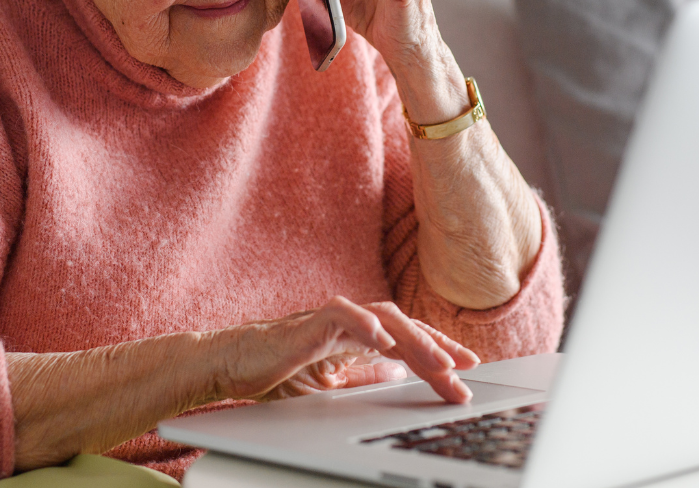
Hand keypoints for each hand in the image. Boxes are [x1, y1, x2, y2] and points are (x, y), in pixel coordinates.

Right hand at [209, 296, 478, 403]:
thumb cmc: (273, 371)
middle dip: (438, 349)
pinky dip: (364, 325)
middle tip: (466, 372)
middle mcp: (350, 323)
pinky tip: (384, 341)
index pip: (407, 339)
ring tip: (439, 361)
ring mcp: (330, 320)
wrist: (229, 365)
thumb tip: (397, 375)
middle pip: (405, 326)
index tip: (468, 371)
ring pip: (383, 317)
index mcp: (357, 338)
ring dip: (414, 339)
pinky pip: (341, 316)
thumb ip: (362, 376)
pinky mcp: (308, 323)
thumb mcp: (330, 383)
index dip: (439, 351)